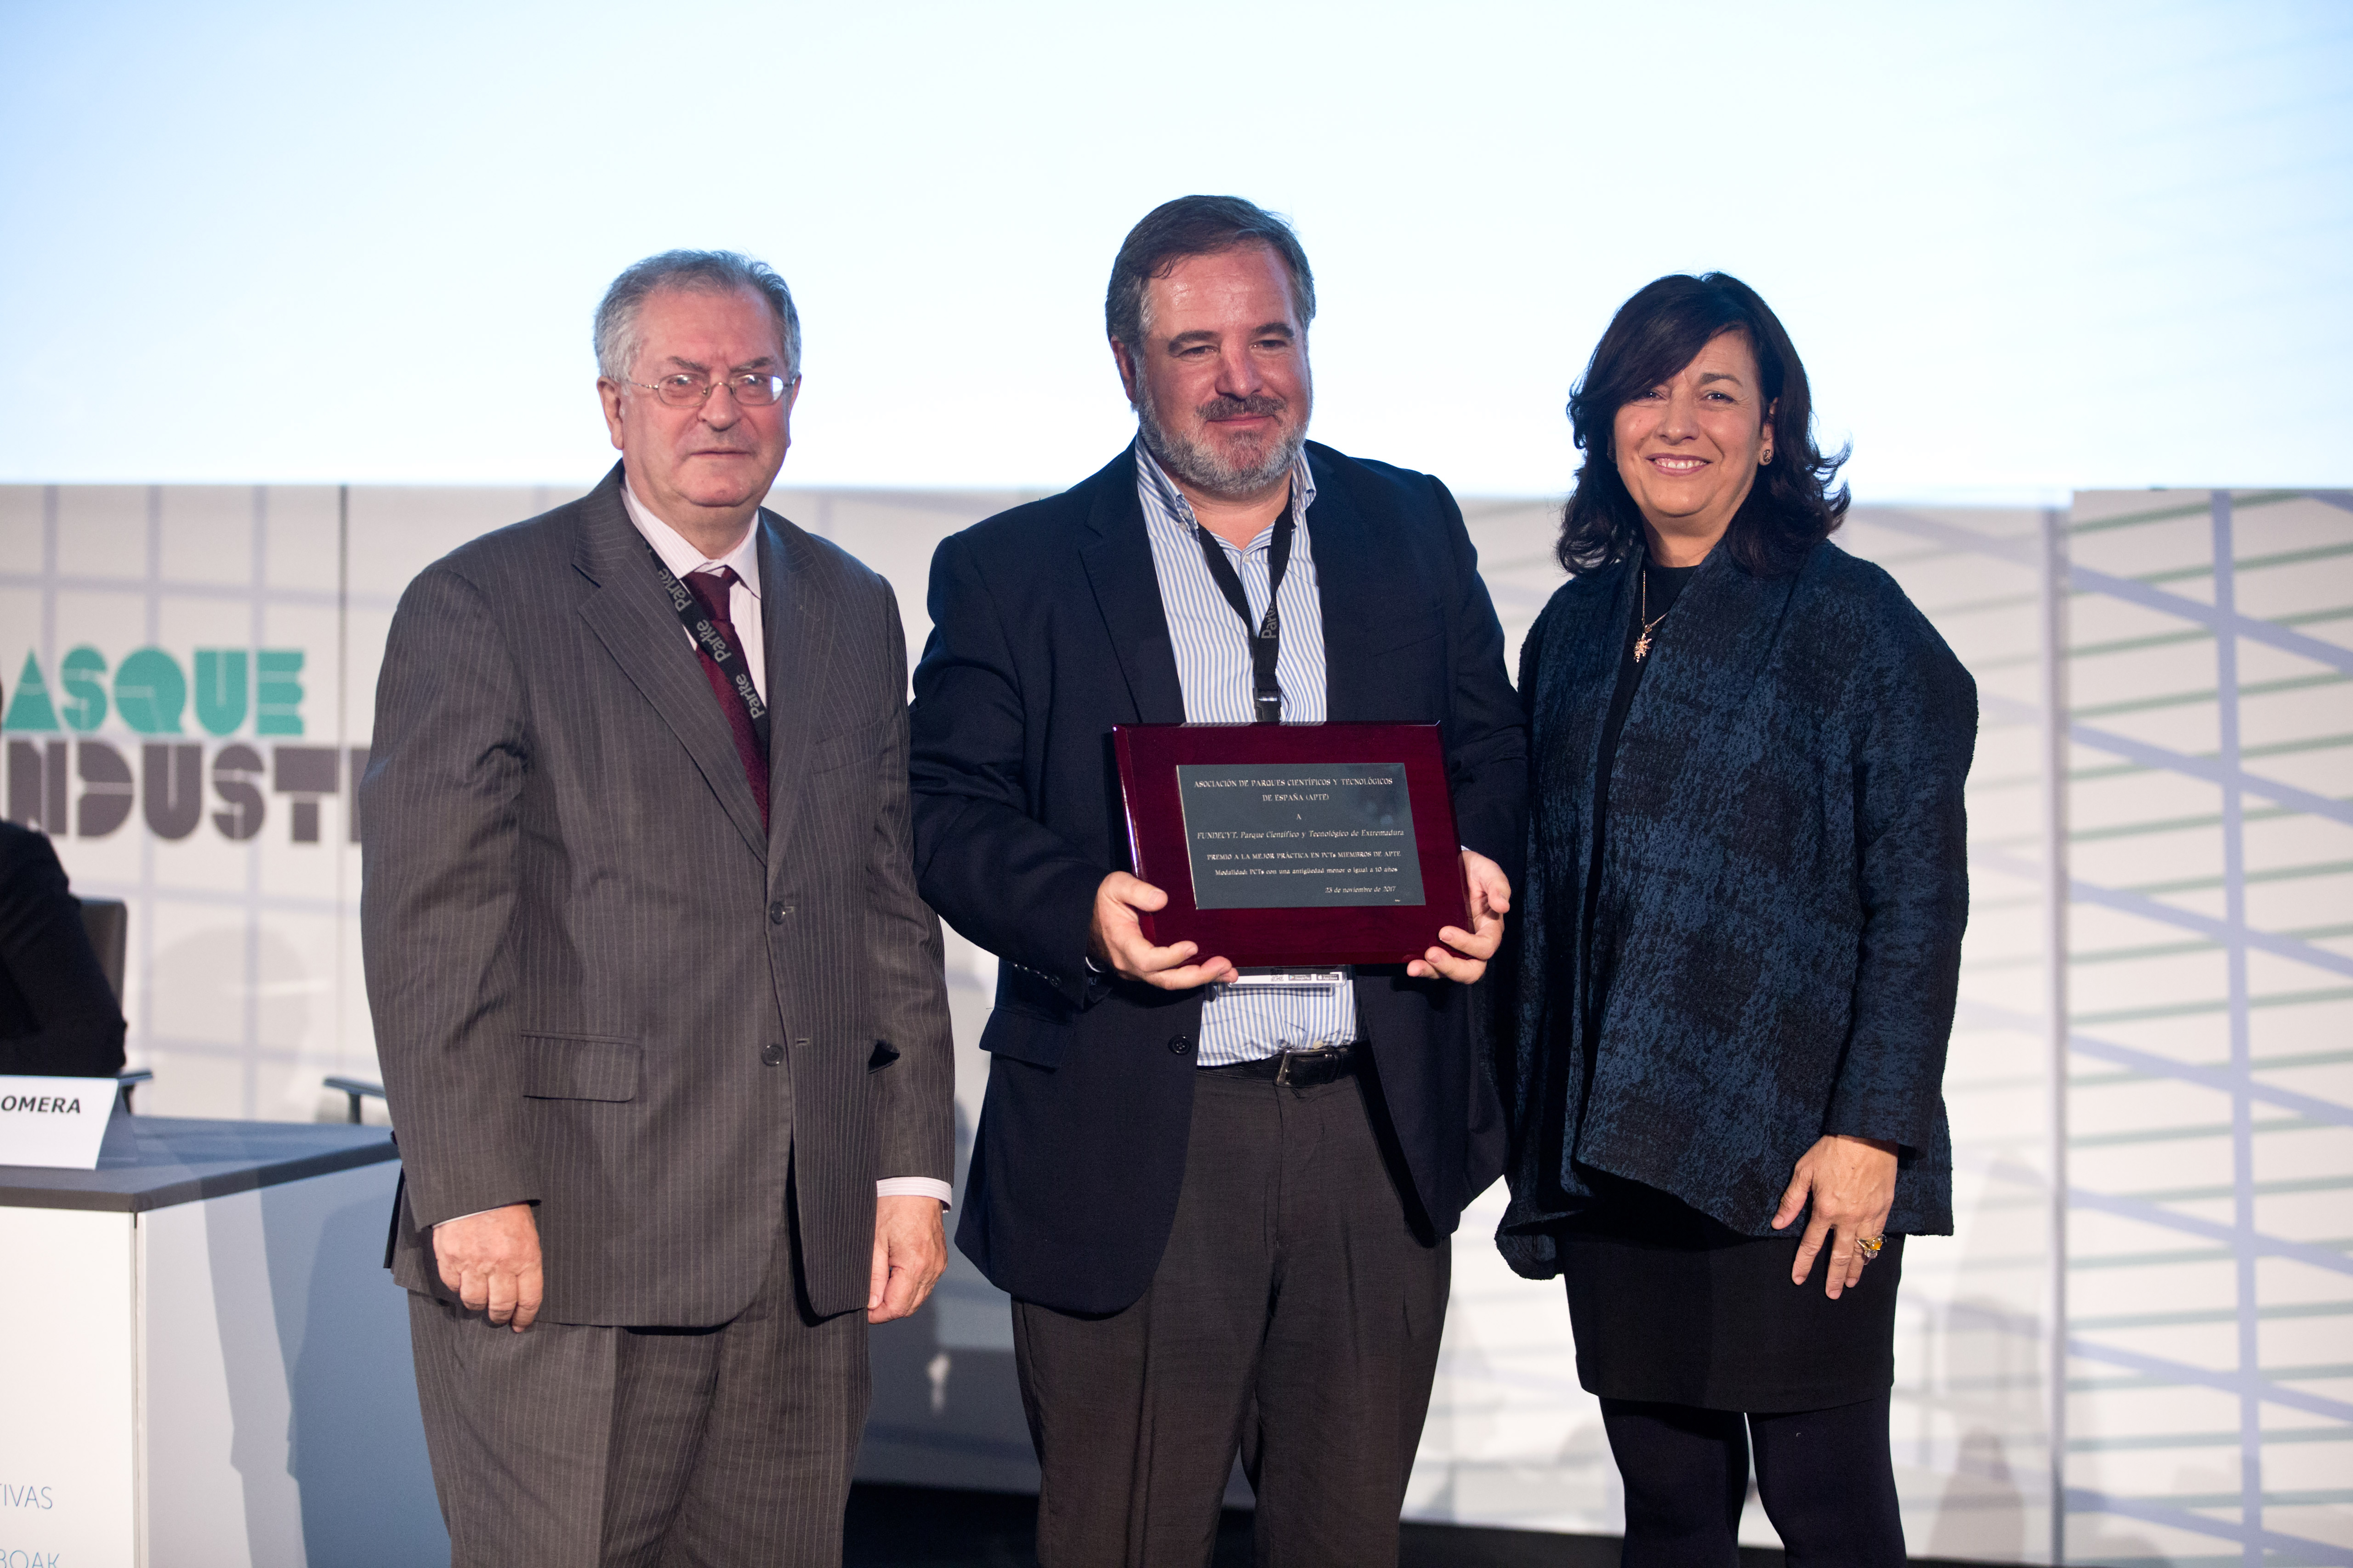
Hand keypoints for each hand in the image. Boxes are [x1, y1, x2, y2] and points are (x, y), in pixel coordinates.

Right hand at [433, 1203, 542, 1330]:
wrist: (476, 1186)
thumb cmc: (507, 1207)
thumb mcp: (528, 1232)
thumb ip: (525, 1261)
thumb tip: (521, 1291)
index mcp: (525, 1256)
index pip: (529, 1299)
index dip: (525, 1316)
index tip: (520, 1324)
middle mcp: (499, 1264)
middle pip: (500, 1306)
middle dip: (500, 1317)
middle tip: (500, 1319)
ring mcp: (472, 1263)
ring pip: (474, 1301)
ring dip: (478, 1306)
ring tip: (481, 1303)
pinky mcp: (450, 1259)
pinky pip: (453, 1286)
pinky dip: (458, 1288)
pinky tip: (464, 1283)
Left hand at [869, 1193, 946, 1323]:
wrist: (915, 1184)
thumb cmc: (893, 1205)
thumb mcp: (874, 1241)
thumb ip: (873, 1277)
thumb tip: (871, 1304)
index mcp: (915, 1265)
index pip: (896, 1308)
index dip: (877, 1315)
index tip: (863, 1310)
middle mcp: (932, 1268)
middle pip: (909, 1307)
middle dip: (887, 1310)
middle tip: (868, 1301)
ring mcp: (938, 1264)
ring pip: (918, 1298)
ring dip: (899, 1299)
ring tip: (880, 1286)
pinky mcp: (940, 1259)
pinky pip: (925, 1284)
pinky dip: (910, 1287)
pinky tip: (896, 1275)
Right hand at [1089, 871, 1237, 989]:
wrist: (1088, 917)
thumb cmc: (1103, 901)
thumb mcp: (1115, 886)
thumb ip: (1136, 891)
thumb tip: (1161, 899)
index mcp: (1123, 944)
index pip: (1148, 960)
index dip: (1171, 957)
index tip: (1192, 946)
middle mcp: (1131, 964)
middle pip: (1165, 980)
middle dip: (1197, 976)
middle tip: (1223, 966)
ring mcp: (1140, 969)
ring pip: (1171, 982)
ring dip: (1202, 978)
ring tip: (1229, 972)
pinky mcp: (1149, 968)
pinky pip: (1172, 976)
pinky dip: (1195, 975)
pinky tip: (1216, 970)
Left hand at [1406, 850, 1511, 982]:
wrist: (1451, 865)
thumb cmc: (1473, 871)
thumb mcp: (1488, 871)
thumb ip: (1498, 886)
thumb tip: (1503, 906)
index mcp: (1489, 929)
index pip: (1484, 947)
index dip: (1467, 945)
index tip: (1444, 932)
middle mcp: (1474, 943)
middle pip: (1471, 970)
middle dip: (1451, 967)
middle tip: (1431, 955)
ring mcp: (1455, 948)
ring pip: (1449, 971)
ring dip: (1431, 972)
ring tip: (1414, 967)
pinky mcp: (1439, 946)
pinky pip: (1433, 965)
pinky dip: (1423, 967)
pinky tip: (1409, 964)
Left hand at [1772, 1135, 1898, 1297]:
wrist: (1868, 1135)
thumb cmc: (1833, 1149)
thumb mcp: (1804, 1171)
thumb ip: (1792, 1200)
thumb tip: (1778, 1223)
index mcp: (1826, 1209)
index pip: (1811, 1244)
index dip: (1804, 1263)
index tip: (1798, 1278)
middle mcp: (1849, 1218)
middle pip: (1840, 1255)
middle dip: (1834, 1276)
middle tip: (1832, 1294)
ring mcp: (1870, 1214)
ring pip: (1863, 1250)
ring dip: (1856, 1269)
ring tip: (1850, 1283)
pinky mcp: (1885, 1208)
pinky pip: (1878, 1237)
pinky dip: (1873, 1251)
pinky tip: (1868, 1257)